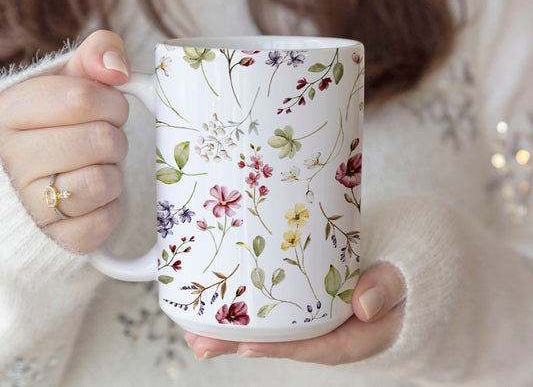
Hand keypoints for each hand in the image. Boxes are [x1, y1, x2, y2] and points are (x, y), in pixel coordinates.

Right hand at [0, 30, 129, 252]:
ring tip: (93, 169)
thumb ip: (94, 57)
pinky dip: (110, 208)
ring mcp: (29, 204)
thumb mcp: (69, 82)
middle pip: (101, 140)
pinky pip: (105, 219)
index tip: (108, 110)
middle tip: (101, 143)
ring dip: (113, 174)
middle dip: (115, 139)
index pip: (82, 98)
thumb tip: (116, 66)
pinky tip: (92, 200)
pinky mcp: (56, 237)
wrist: (41, 183)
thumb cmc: (59, 128)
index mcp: (8, 113)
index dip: (112, 103)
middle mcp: (10, 159)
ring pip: (104, 181)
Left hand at [184, 262, 405, 363]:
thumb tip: (365, 304)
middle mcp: (328, 329)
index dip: (279, 347)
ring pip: (271, 325)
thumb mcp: (404, 280)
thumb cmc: (403, 276)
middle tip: (199, 343)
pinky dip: (246, 307)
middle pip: (281, 340)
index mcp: (354, 334)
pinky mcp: (305, 298)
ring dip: (232, 327)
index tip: (246, 345)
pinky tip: (216, 303)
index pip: (314, 346)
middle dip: (238, 343)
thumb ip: (388, 287)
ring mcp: (313, 315)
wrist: (404, 268)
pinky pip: (275, 306)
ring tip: (192, 328)